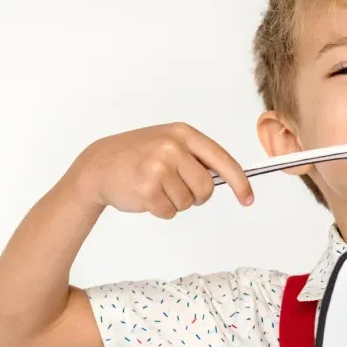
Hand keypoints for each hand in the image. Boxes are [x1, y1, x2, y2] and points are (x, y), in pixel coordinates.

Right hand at [68, 122, 253, 216]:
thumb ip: (197, 158)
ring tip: (155, 187)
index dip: (239, 182)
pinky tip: (146, 196)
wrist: (98, 166)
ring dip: (175, 202)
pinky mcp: (147, 188)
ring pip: (188, 202)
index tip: (247, 198)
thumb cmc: (138, 156)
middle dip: (196, 196)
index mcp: (183, 133)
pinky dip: (161, 210)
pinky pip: (170, 212)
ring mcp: (159, 167)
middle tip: (176, 188)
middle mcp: (172, 147)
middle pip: (206, 188)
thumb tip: (230, 179)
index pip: (222, 160)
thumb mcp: (168, 144)